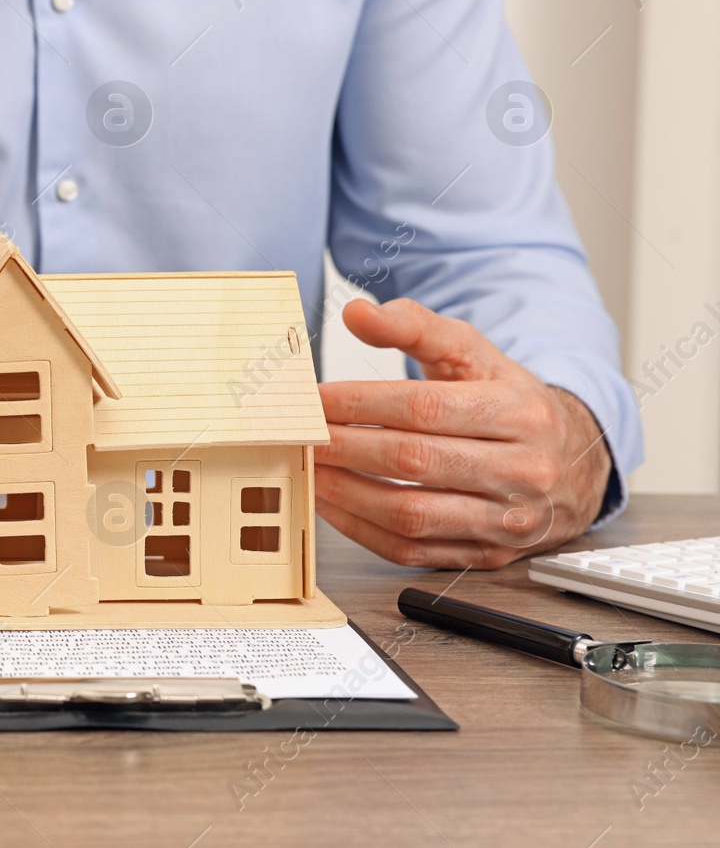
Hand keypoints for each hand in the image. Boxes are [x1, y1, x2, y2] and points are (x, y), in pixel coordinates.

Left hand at [314, 298, 611, 568]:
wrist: (568, 462)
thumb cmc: (508, 403)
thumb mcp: (472, 353)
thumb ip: (415, 326)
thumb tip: (357, 313)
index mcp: (521, 412)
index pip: (427, 407)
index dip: (362, 402)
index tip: (315, 400)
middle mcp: (522, 470)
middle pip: (415, 461)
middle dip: (345, 446)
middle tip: (299, 435)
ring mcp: (508, 520)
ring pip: (411, 513)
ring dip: (346, 493)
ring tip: (308, 469)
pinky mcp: (487, 554)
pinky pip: (412, 551)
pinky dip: (362, 529)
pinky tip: (332, 503)